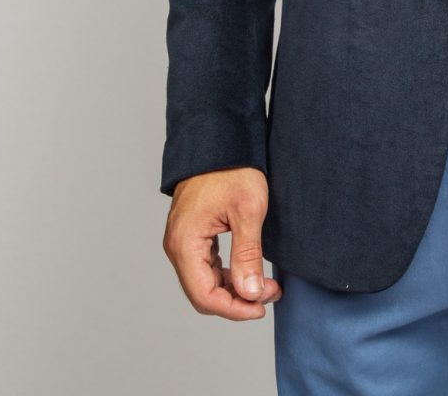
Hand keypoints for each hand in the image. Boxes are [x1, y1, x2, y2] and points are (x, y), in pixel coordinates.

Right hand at [163, 166, 282, 319]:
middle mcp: (177, 246)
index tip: (262, 306)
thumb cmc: (232, 169)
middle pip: (203, 293)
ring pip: (205, 282)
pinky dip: (227, 275)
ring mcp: (182, 241)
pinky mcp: (191, 235)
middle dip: (237, 300)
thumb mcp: (248, 210)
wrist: (220, 140)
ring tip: (266, 285)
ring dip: (234, 289)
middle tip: (270, 293)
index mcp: (185, 243)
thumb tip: (250, 294)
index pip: (204, 296)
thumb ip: (248, 255)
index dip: (234, 309)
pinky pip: (205, 267)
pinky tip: (249, 272)